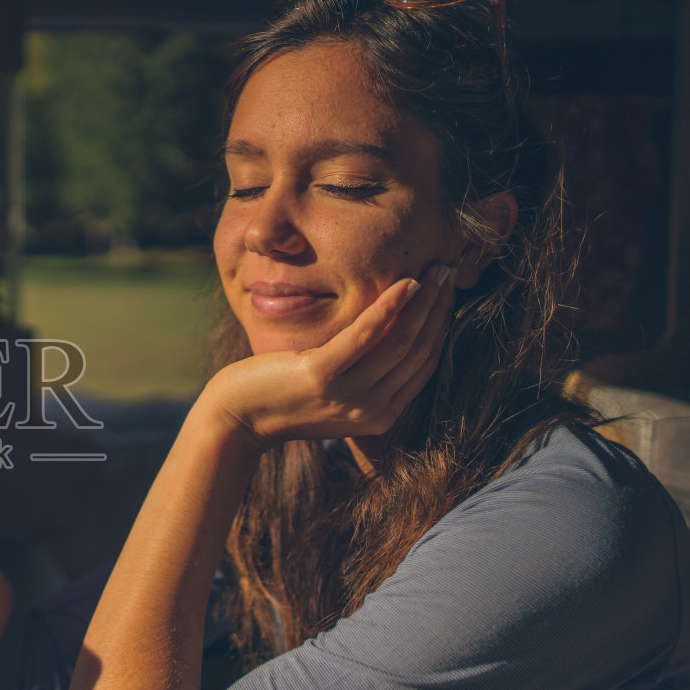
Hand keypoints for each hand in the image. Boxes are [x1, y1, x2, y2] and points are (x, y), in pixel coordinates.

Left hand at [203, 263, 457, 453]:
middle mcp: (370, 411)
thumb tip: (398, 336)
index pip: (424, 365)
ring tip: (436, 270)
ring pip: (400, 341)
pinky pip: (365, 336)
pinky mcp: (321, 375)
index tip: (449, 294)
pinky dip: (389, 307)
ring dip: (423, 301)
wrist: (239, 419)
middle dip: (439, 308)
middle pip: (418, 350)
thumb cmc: (285, 400)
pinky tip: (405, 282)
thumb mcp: (337, 395)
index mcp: (381, 416)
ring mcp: (347, 396)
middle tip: (450, 272)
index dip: (441, 326)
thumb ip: (369, 378)